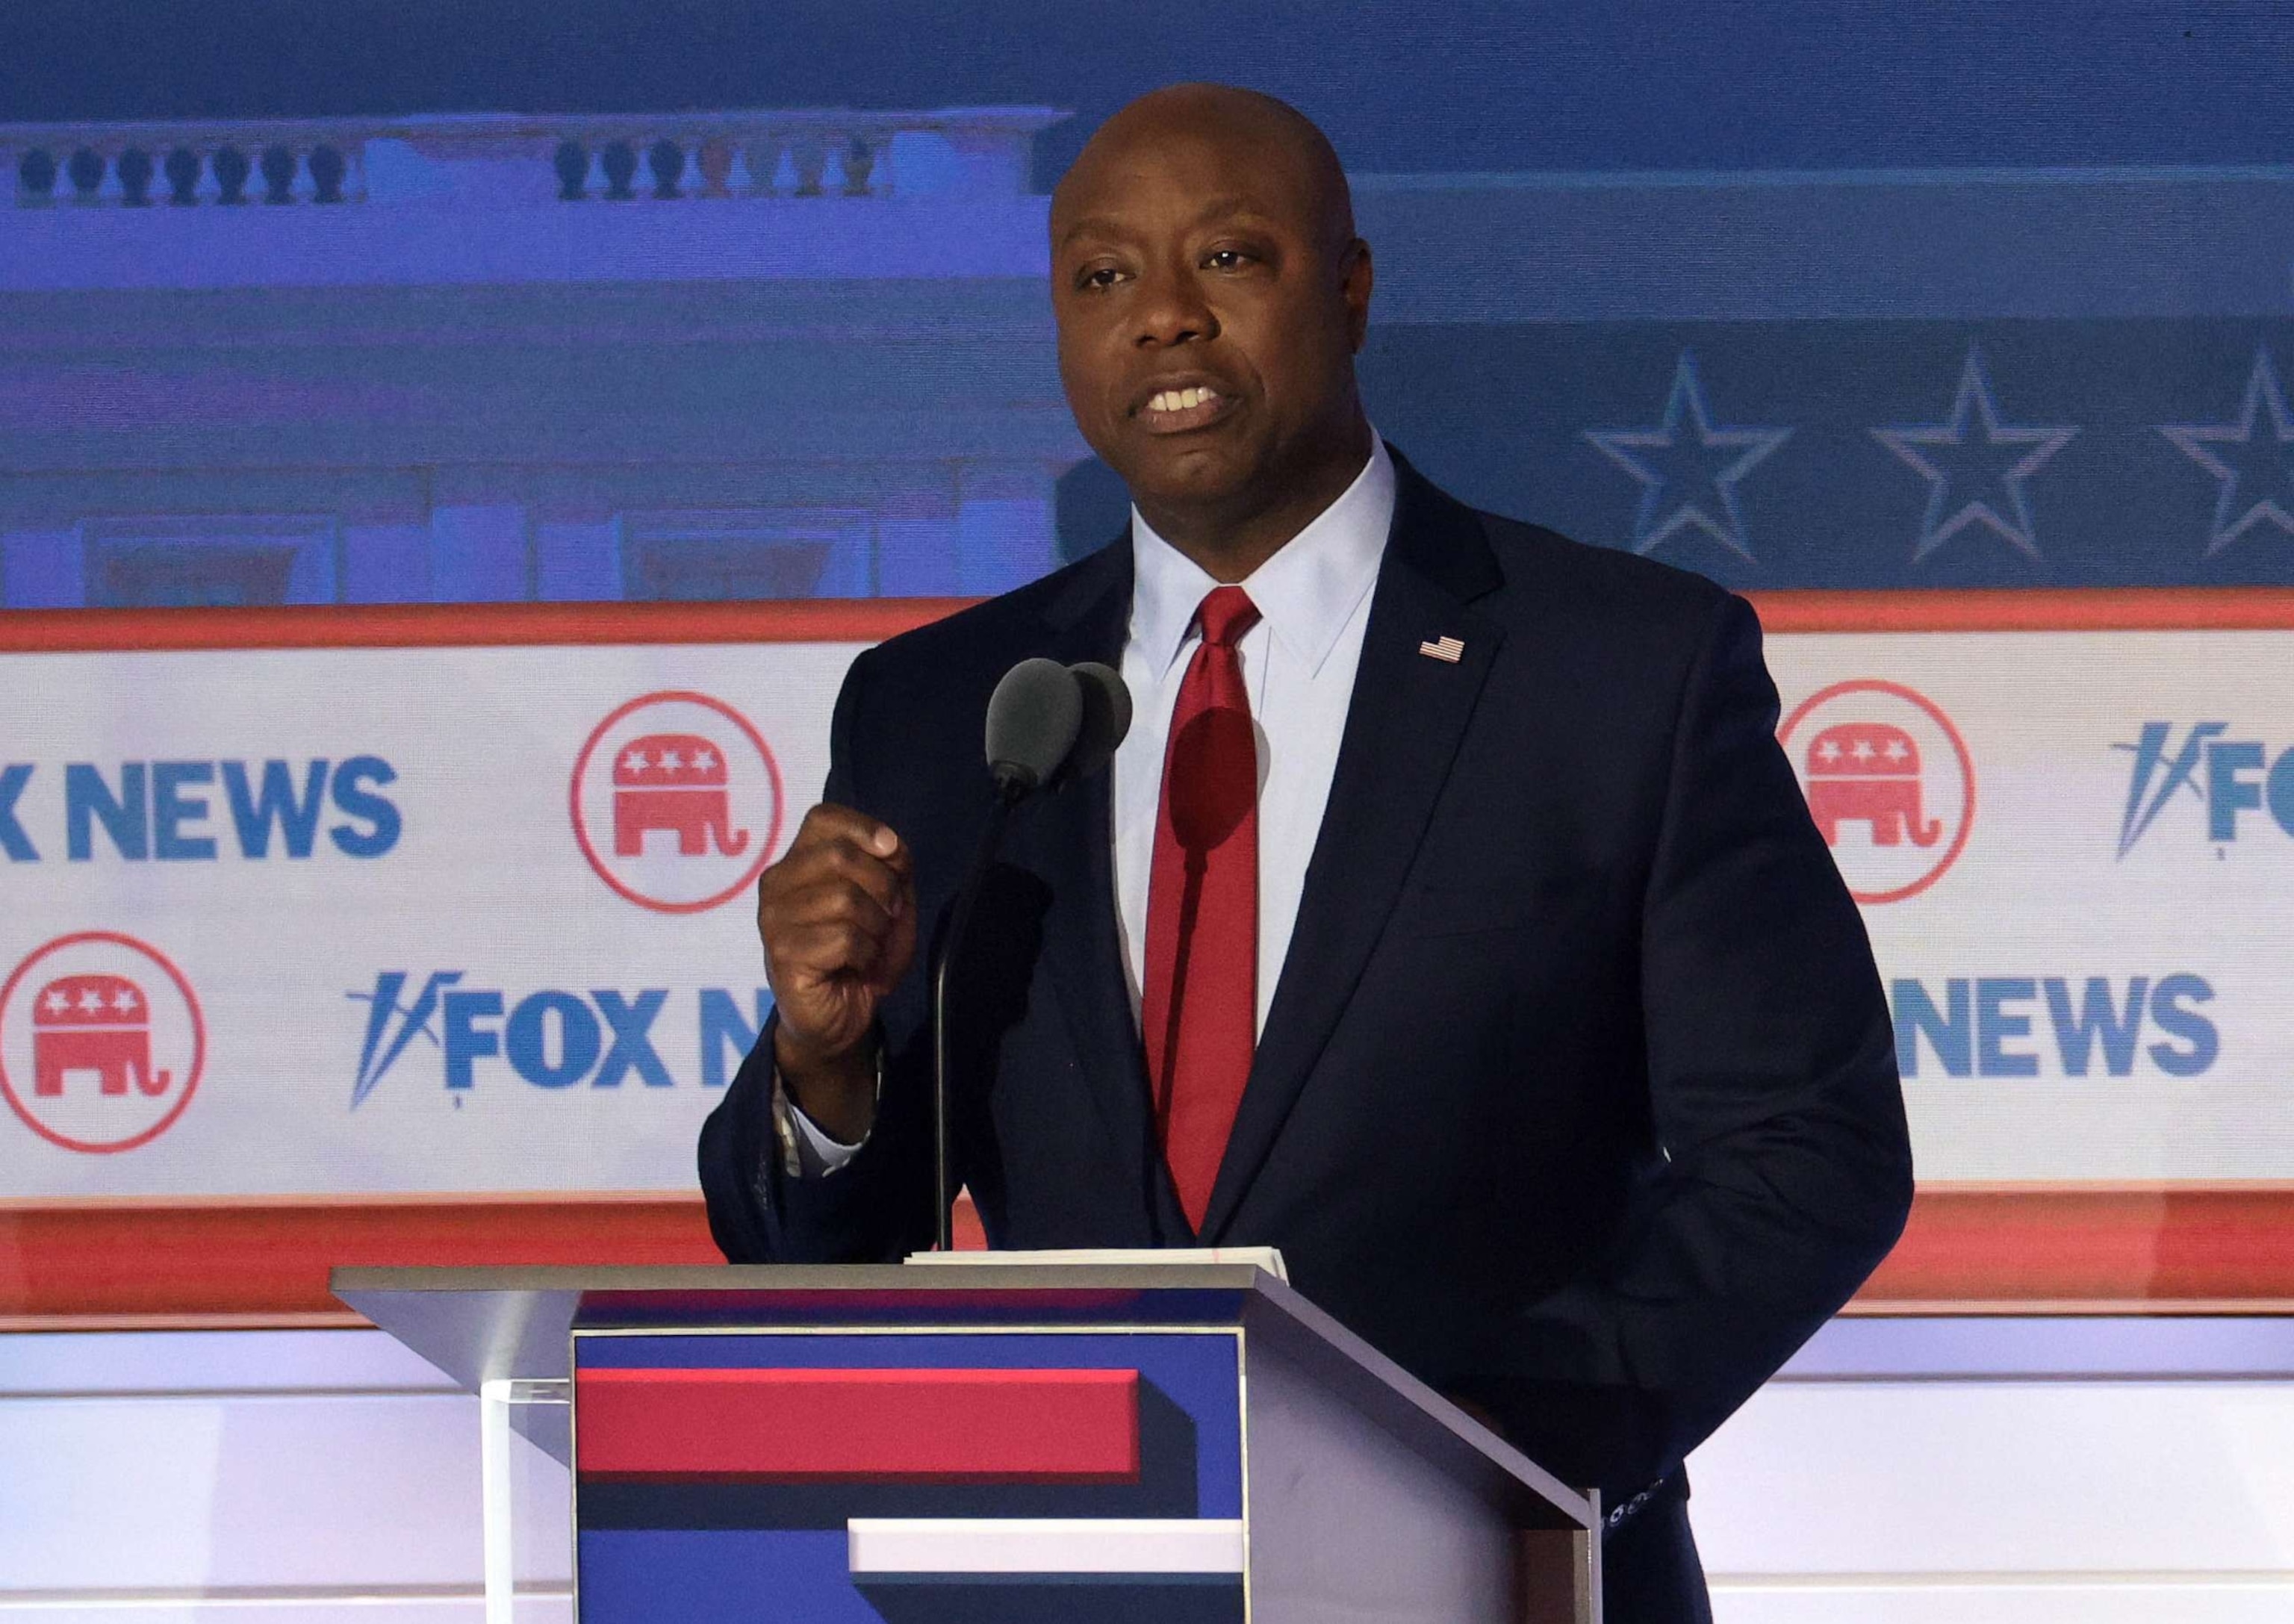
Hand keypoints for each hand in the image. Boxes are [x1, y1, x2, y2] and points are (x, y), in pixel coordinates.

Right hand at [755, 804, 916, 1139]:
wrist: (840, 1017)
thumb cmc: (861, 952)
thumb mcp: (889, 901)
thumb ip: (892, 866)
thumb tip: (890, 844)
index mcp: (797, 862)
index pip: (823, 817)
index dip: (865, 828)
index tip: (893, 853)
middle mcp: (776, 884)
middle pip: (839, 856)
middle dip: (882, 885)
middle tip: (888, 915)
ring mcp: (773, 920)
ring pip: (845, 899)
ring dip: (876, 926)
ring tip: (870, 945)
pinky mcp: (783, 955)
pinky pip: (844, 939)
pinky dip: (867, 953)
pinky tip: (857, 966)